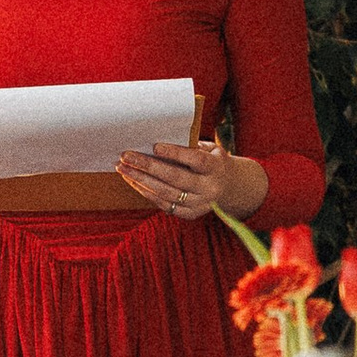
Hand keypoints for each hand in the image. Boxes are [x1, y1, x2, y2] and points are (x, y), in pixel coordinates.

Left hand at [115, 140, 270, 222]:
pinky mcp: (191, 214)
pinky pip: (165, 205)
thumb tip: (157, 142)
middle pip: (175, 178)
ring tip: (124, 169)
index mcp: (216, 167)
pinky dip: (148, 193)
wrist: (232, 188)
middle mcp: (209, 188)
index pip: (195, 159)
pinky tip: (134, 182)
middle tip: (126, 157)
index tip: (154, 146)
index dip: (175, 153)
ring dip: (141, 181)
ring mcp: (200, 204)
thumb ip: (190, 146)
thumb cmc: (213, 162)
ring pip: (166, 193)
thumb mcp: (211, 150)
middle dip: (148, 167)